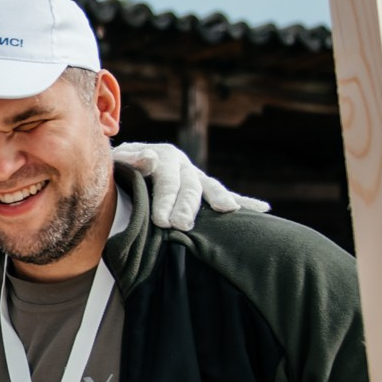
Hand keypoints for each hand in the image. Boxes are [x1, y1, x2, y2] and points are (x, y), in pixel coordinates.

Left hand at [111, 142, 268, 230]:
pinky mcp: (203, 188)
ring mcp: (195, 176)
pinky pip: (223, 194)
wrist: (124, 166)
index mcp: (164, 156)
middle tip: (181, 225)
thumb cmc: (118, 168)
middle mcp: (183, 164)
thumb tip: (151, 160)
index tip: (162, 221)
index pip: (167, 180)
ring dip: (219, 199)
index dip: (166, 200)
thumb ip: (132, 160)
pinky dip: (244, 200)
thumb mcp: (119, 162)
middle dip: (186, 207)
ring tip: (227, 210)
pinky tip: (262, 209)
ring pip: (210, 188)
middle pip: (190, 186)